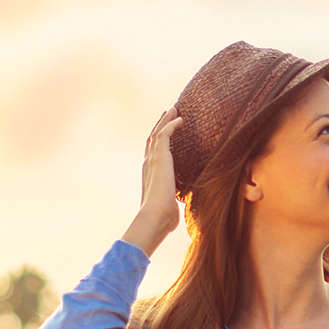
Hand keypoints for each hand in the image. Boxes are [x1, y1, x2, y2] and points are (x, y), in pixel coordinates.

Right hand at [123, 110, 183, 254]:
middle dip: (160, 125)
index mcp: (150, 175)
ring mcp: (152, 159)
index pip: (153, 153)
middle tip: (168, 114)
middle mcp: (148, 164)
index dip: (158, 141)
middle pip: (153, 139)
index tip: (165, 132)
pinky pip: (164, 134)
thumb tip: (174, 215)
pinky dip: (171, 124)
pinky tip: (180, 118)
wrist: (155, 216)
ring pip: (157, 133)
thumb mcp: (169, 208)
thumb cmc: (163, 219)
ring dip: (166, 120)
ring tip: (174, 110)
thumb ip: (171, 205)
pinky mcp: (159, 156)